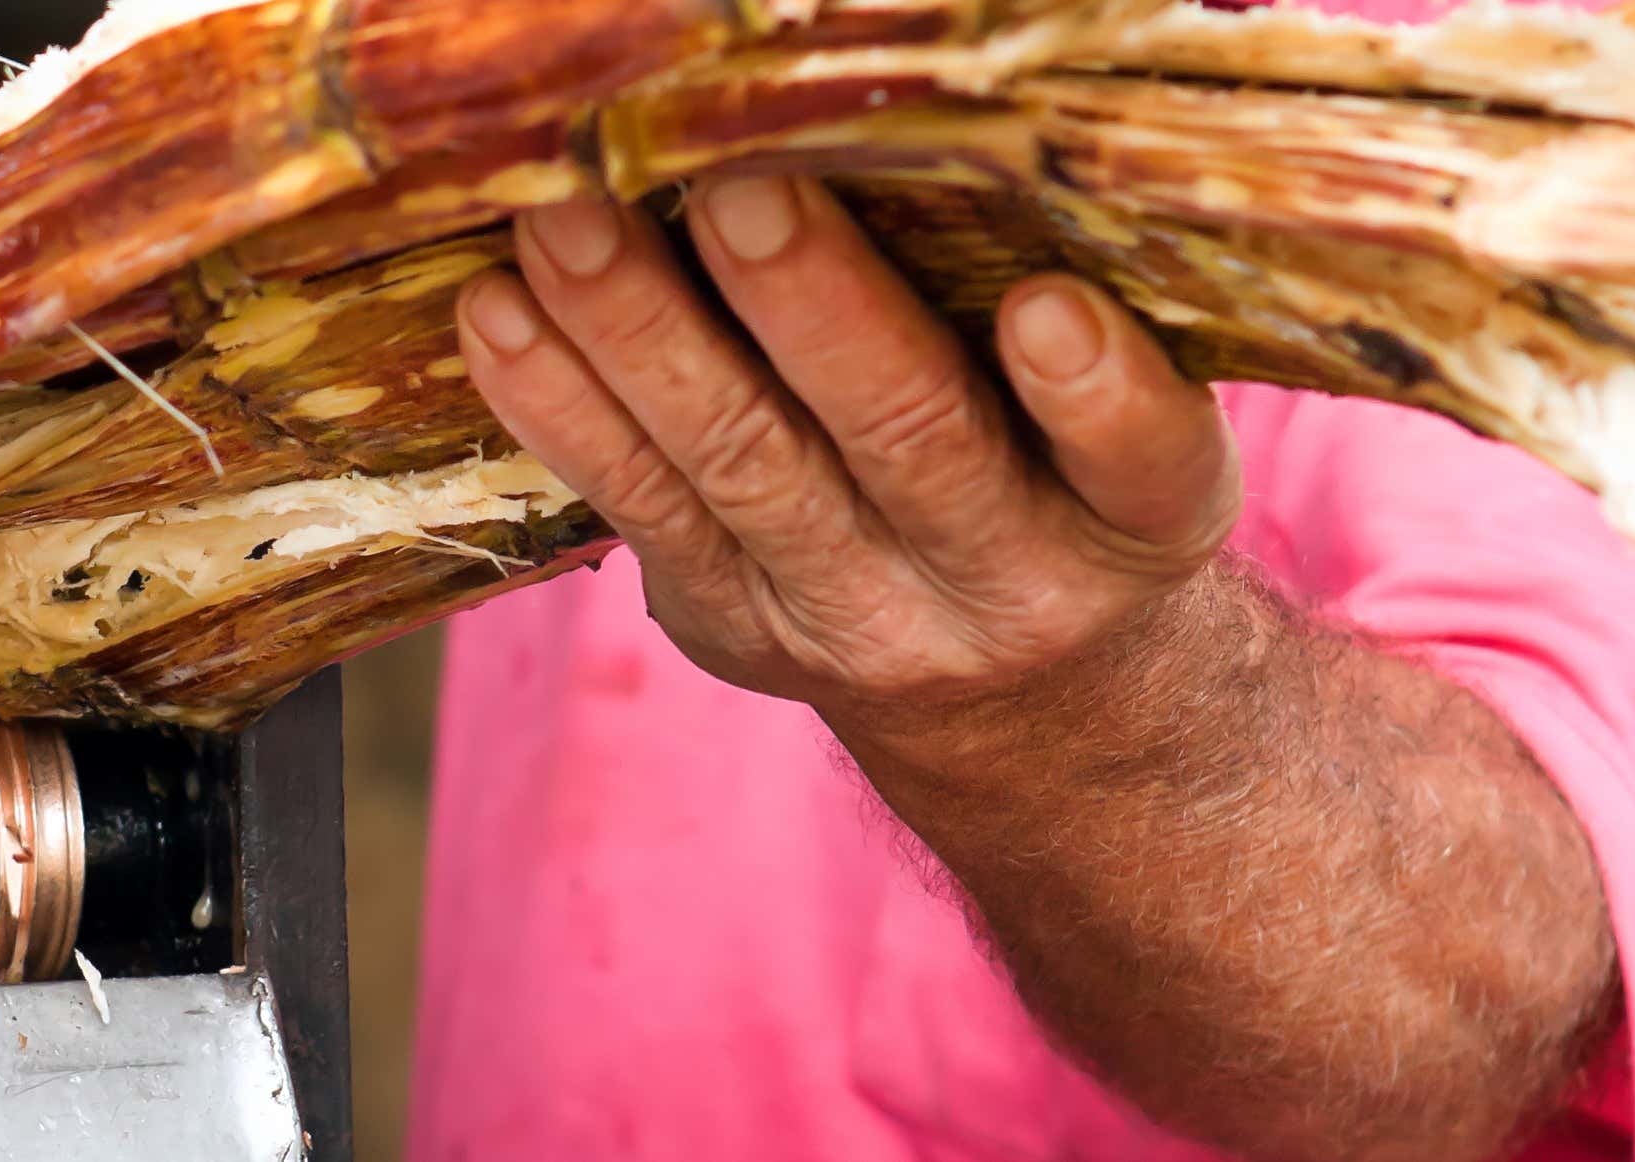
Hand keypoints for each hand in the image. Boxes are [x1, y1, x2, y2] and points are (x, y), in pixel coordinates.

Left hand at [458, 177, 1240, 716]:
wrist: (1022, 706)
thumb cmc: (1066, 483)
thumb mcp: (1120, 437)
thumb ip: (1075, 314)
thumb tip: (928, 126)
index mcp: (1138, 518)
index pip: (1140, 461)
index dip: (1094, 395)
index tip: (1044, 311)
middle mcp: (1001, 579)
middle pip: (907, 438)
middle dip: (812, 310)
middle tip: (736, 191)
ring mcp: (852, 614)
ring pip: (740, 465)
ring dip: (639, 333)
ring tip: (565, 222)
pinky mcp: (731, 623)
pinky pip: (638, 508)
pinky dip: (559, 405)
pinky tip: (494, 312)